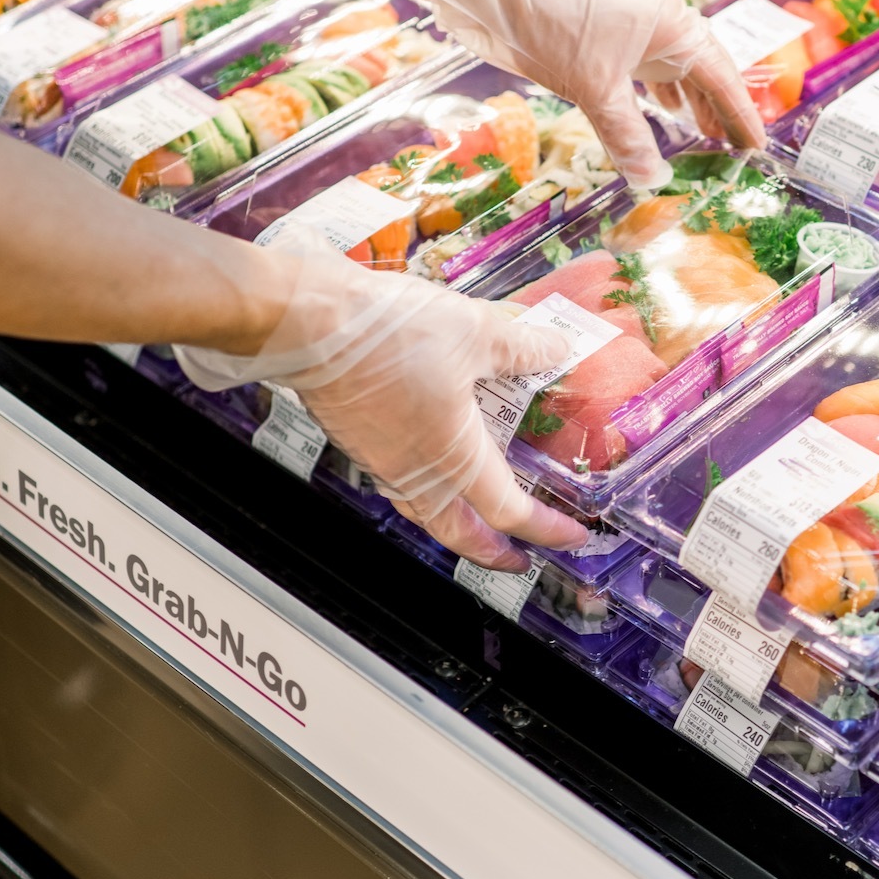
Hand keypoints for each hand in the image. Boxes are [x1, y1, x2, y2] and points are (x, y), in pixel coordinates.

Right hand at [174, 226, 587, 568]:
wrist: (308, 321)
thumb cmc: (385, 333)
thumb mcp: (475, 331)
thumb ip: (521, 346)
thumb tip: (556, 348)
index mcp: (452, 455)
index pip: (509, 511)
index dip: (546, 529)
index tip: (571, 536)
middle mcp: (414, 468)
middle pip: (458, 533)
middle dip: (491, 551)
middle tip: (514, 557)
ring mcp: (379, 456)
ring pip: (423, 509)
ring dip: (455, 521)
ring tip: (472, 513)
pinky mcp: (356, 436)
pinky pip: (396, 478)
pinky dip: (422, 484)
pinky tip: (427, 455)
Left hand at [407, 0, 763, 187]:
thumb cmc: (551, 21)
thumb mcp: (594, 86)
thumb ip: (625, 134)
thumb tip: (650, 180)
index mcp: (672, 24)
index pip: (720, 75)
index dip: (739, 113)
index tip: (756, 146)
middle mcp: (658, 23)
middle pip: (702, 72)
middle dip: (718, 112)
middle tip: (734, 151)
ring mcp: (630, 27)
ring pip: (671, 71)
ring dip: (688, 105)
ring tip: (702, 138)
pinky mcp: (602, 36)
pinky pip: (642, 71)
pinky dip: (655, 96)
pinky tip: (659, 113)